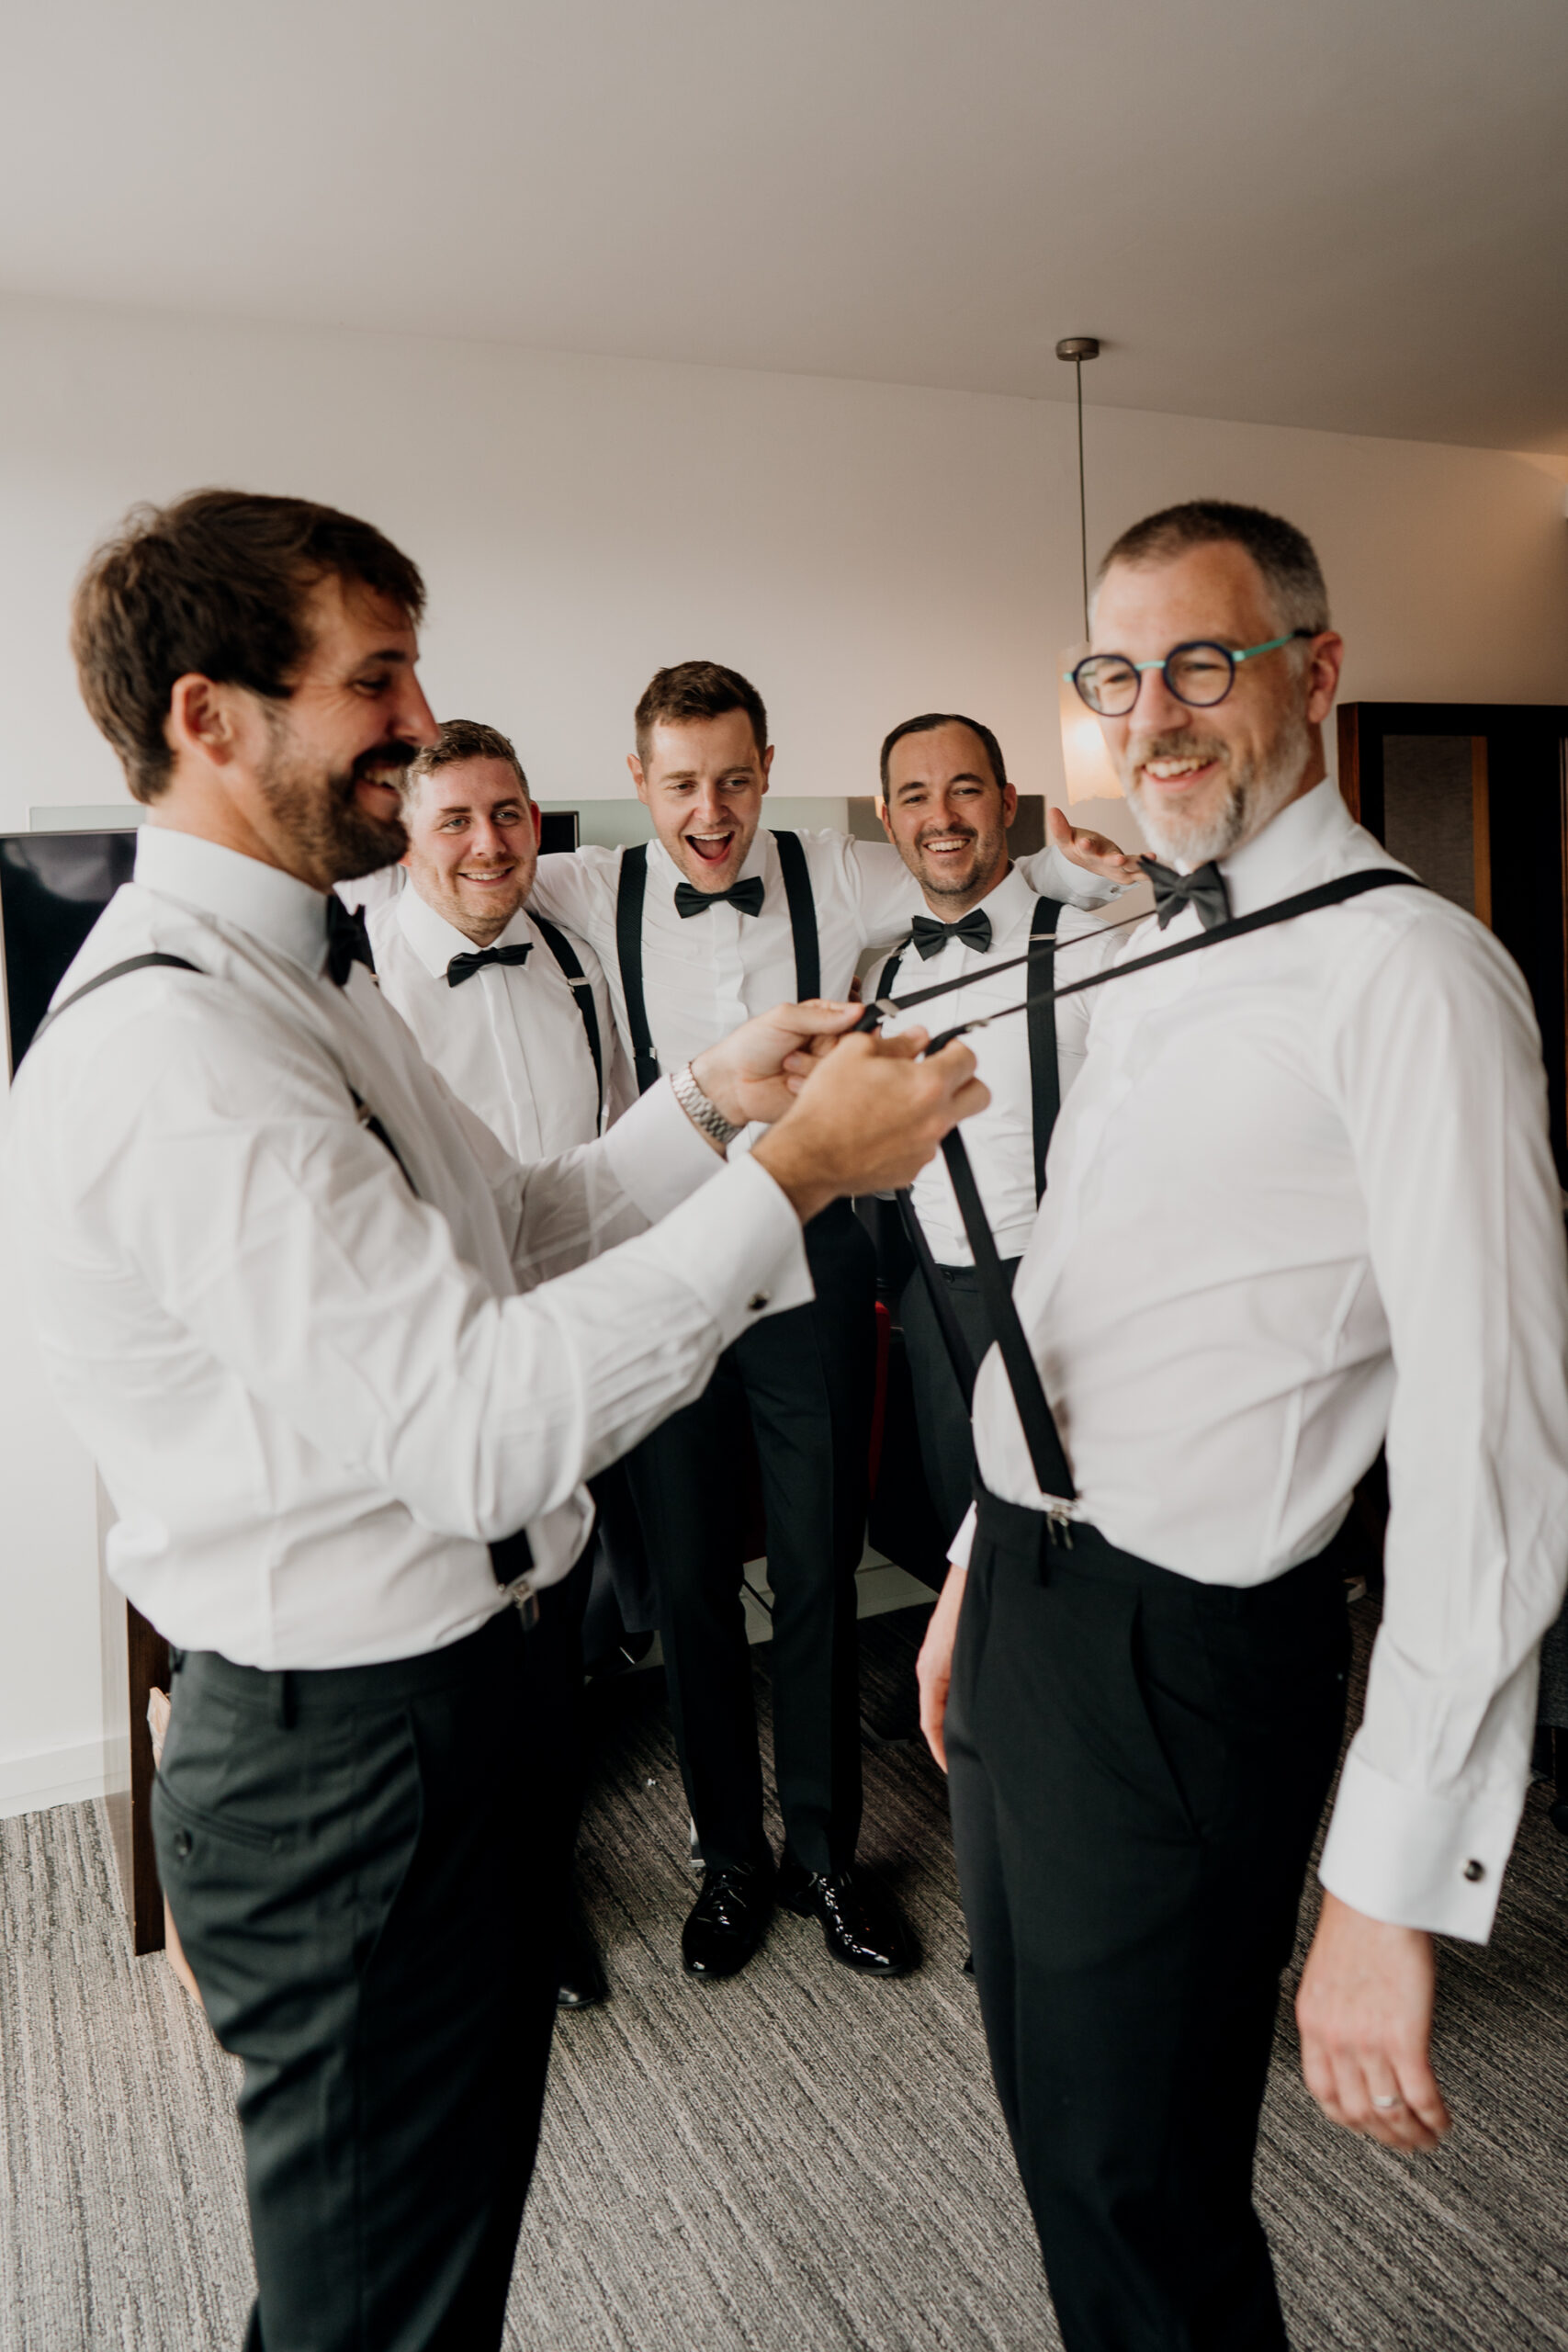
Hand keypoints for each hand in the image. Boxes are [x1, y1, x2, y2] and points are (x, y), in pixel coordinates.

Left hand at [690, 1000, 861, 1131]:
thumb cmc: (750, 1045)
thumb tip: (857, 1010)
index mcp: (822, 1024)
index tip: (848, 1030)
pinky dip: (807, 1086)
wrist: (731, 1081)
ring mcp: (823, 1072)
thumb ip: (821, 1015)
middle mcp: (826, 1048)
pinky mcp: (818, 1095)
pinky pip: (828, 1091)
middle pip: (851, 1048)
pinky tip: (789, 1082)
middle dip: (827, 1048)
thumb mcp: (784, 1018)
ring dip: (811, 1066)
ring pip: (840, 1070)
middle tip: (802, 1047)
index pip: (856, 1021)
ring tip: (788, 1064)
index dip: (856, 1026)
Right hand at [751, 1029, 987, 1222]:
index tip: (946, 1048)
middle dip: (965, 1080)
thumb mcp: (855, 1053)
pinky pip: (924, 1147)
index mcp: (926, 1085)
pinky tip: (885, 1128)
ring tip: (899, 1103)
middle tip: (943, 1073)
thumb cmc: (827, 1109)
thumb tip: (914, 1038)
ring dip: (934, 1109)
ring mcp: (925, 1148)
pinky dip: (912, 1136)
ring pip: (949, 1123)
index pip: (968, 1059)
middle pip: (978, 1095)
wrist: (810, 1155)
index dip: (957, 1047)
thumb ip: (895, 1041)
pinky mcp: (911, 1169)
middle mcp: (934, 1118)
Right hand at [916, 1563, 967, 1770]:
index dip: (942, 1751)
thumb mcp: (970, 1657)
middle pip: (936, 1714)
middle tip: (965, 1760)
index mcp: (931, 1673)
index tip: (951, 1769)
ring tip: (973, 1740)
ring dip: (956, 1721)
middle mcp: (932, 1667)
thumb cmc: (970, 1608)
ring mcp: (941, 1659)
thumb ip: (968, 1691)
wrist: (976, 1575)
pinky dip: (961, 1703)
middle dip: (949, 1740)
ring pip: (945, 1700)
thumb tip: (977, 1722)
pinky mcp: (952, 1650)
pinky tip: (979, 1706)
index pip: (931, 1725)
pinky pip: (952, 1685)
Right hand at [1047, 802, 1143, 883]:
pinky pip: (1139, 869)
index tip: (1083, 843)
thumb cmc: (1078, 849)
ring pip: (1125, 868)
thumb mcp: (1065, 838)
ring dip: (1136, 865)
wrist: (1089, 864)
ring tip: (1147, 859)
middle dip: (1112, 861)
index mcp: (1082, 854)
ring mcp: (1113, 867)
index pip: (1081, 850)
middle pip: (1106, 862)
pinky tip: (1155, 858)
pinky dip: (1148, 867)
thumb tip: (1052, 810)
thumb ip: (1060, 827)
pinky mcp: (1126, 868)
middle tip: (1118, 860)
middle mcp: (1098, 863)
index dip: (1084, 847)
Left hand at [1296, 1891, 1450, 2150]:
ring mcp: (1368, 2040)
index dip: (1348, 2119)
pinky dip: (1434, 2117)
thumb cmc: (1357, 1925)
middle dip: (1386, 2136)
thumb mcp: (1328, 1977)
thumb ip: (1335, 2014)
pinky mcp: (1404, 2037)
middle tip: (1407, 2142)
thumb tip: (1352, 2042)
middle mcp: (1336, 2037)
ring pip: (1390, 2111)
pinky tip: (1443, 2121)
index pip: (1323, 2093)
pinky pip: (1420, 2095)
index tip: (1368, 2126)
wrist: (1374, 1898)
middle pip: (1359, 2111)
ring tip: (1429, 2137)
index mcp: (1313, 2022)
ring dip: (1413, 2133)